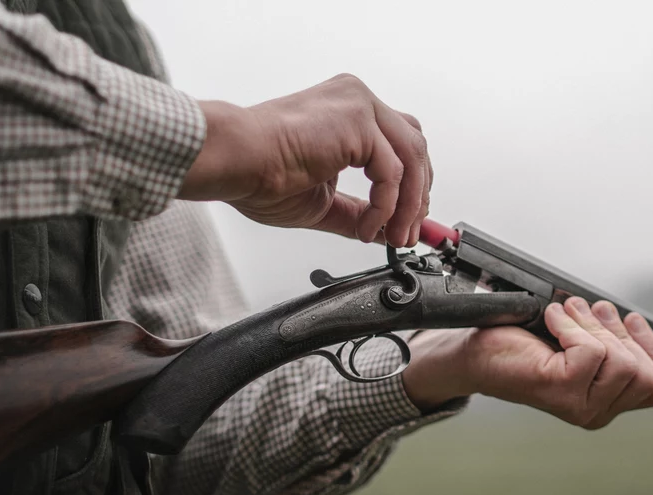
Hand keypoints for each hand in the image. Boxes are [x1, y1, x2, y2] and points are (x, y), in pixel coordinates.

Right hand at [181, 74, 431, 246]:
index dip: (412, 185)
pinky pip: (392, 172)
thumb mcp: (323, 200)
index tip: (409, 222)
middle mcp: (357, 100)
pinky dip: (386, 207)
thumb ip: (356, 211)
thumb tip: (382, 230)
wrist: (235, 162)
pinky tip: (368, 228)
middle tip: (408, 234)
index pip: (401, 143)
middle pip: (415, 148)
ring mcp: (360, 106)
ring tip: (394, 237)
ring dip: (408, 206)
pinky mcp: (359, 121)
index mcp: (348, 111)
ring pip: (412, 159)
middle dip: (417, 197)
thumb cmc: (259, 174)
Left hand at [402, 297, 652, 428]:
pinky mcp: (560, 389)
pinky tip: (552, 319)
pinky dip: (573, 324)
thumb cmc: (524, 345)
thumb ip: (609, 343)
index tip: (630, 319)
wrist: (476, 354)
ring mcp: (579, 406)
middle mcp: (595, 414)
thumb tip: (633, 320)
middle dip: (620, 331)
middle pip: (645, 372)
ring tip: (569, 312)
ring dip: (594, 325)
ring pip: (621, 360)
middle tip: (590, 309)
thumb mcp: (579, 344)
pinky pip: (591, 350)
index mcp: (605, 406)